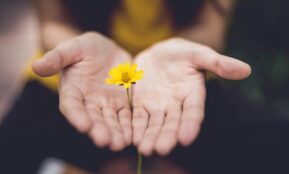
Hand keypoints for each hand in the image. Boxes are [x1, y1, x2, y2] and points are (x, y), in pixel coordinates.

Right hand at [32, 32, 132, 150]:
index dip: (77, 116)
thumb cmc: (85, 48)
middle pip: (93, 118)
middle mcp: (88, 102)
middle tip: (105, 141)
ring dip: (115, 133)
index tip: (84, 125)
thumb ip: (57, 57)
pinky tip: (133, 135)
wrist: (106, 50)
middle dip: (99, 130)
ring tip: (120, 143)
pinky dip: (129, 126)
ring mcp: (106, 104)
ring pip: (110, 121)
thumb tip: (36, 66)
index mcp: (72, 90)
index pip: (72, 105)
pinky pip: (126, 116)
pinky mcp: (122, 103)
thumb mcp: (72, 48)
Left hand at [132, 38, 250, 155]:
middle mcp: (176, 105)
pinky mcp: (141, 104)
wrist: (158, 53)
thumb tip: (246, 70)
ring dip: (150, 136)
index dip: (190, 124)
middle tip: (161, 149)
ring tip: (145, 149)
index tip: (186, 138)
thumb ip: (218, 62)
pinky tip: (132, 138)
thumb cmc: (181, 53)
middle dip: (167, 136)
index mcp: (192, 94)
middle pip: (172, 123)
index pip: (193, 112)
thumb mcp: (198, 53)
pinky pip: (138, 117)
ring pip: (154, 124)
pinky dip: (135, 127)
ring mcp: (157, 106)